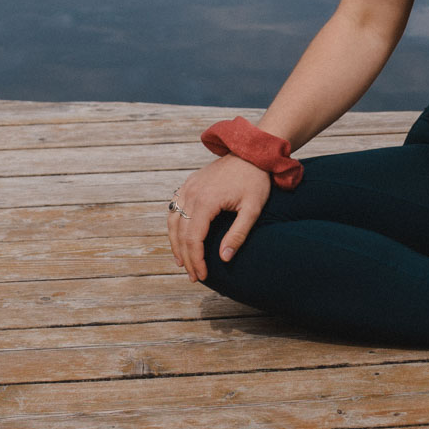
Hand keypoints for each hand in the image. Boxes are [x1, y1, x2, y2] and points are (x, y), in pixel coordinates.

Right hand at [165, 154, 272, 281]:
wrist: (252, 152)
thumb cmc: (255, 180)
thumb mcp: (252, 209)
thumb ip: (238, 235)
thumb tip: (224, 259)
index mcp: (206, 201)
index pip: (193, 238)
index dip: (196, 260)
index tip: (202, 275)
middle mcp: (192, 193)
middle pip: (181, 233)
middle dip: (186, 257)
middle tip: (194, 276)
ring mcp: (188, 187)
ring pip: (173, 221)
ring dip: (175, 244)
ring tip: (183, 262)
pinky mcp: (190, 183)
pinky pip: (174, 207)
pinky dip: (174, 226)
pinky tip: (179, 237)